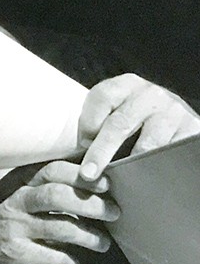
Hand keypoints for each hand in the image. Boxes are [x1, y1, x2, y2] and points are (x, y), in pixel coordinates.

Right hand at [0, 161, 118, 263]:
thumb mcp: (16, 192)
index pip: (52, 170)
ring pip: (60, 228)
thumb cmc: (2, 218)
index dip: (81, 176)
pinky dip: (68, 263)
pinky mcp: (14, 252)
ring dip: (89, 236)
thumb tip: (91, 178)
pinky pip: (51, 257)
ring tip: (103, 243)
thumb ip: (43, 184)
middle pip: (58, 195)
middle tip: (113, 212)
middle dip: (91, 204)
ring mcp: (14, 226)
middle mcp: (15, 201)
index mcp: (18, 182)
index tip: (106, 184)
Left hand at [78, 74, 199, 180]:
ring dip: (130, 164)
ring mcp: (174, 111)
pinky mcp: (193, 128)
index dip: (88, 123)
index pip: (102, 97)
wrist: (175, 122)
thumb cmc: (134, 122)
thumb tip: (75, 153)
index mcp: (126, 84)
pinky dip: (156, 167)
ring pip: (148, 143)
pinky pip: (171, 152)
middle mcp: (151, 94)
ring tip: (118, 179)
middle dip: (100, 152)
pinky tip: (146, 176)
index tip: (80, 146)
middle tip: (88, 174)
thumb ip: (96, 126)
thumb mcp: (114, 113)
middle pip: (120, 123)